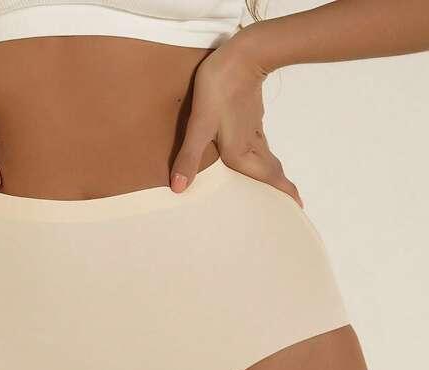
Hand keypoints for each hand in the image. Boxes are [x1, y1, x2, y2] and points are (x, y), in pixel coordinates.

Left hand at [169, 35, 302, 208]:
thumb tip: (179, 188)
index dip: (285, 196)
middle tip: (290, 207)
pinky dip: (264, 160)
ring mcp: (253, 132)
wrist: (243, 53)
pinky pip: (261, 147)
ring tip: (274, 190)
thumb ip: (189, 157)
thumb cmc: (219, 88)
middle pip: (273, 174)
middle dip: (281, 192)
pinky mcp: (251, 119)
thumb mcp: (200, 125)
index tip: (297, 211)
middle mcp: (251, 147)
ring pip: (268, 161)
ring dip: (273, 177)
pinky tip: (255, 158)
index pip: (270, 181)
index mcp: (241, 154)